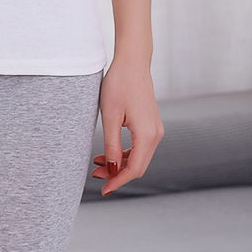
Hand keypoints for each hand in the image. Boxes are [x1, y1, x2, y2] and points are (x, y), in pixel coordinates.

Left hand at [90, 55, 164, 196]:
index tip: (103, 190)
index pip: (134, 169)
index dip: (118, 182)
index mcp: (147, 134)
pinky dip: (125, 153)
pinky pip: (140, 146)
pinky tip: (109, 152)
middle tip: (96, 176)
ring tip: (98, 164)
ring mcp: (155, 129)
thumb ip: (112, 146)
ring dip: (120, 164)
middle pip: (138, 166)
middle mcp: (156, 134)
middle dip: (117, 174)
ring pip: (139, 157)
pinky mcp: (151, 123)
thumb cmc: (119, 84)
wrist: (132, 61)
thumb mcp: (110, 116)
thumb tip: (113, 170)